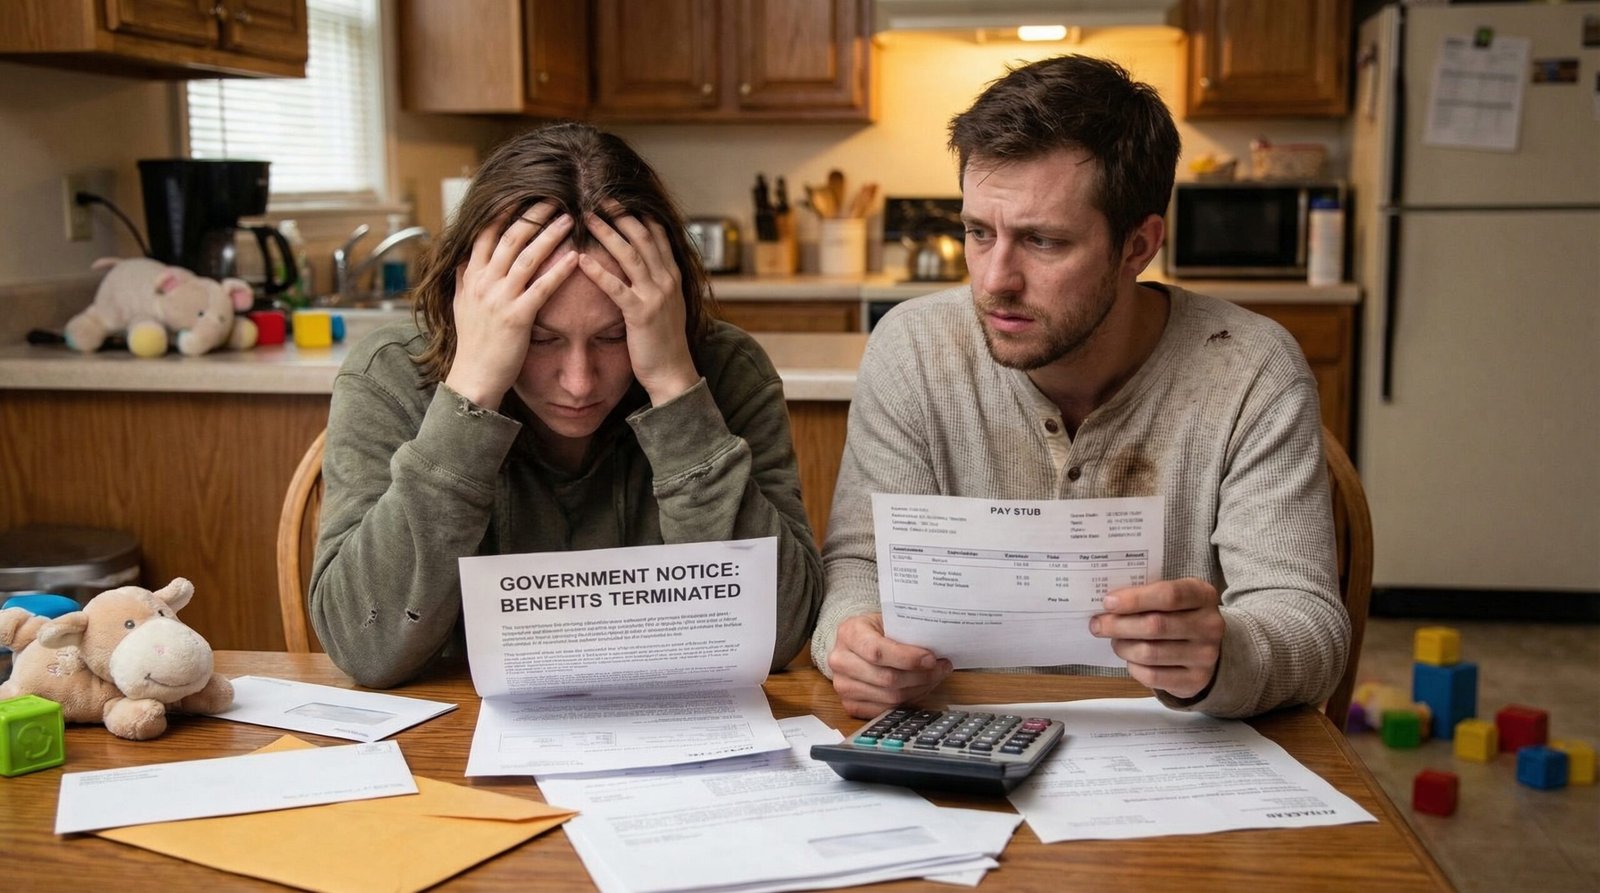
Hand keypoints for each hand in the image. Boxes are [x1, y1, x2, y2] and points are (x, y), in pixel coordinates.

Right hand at [444, 202, 577, 409]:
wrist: (474, 378)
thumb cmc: (472, 344)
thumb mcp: (461, 306)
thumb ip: (463, 280)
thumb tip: (462, 260)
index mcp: (471, 277)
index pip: (486, 233)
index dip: (505, 212)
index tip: (521, 194)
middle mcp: (483, 282)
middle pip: (510, 237)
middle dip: (533, 215)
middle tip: (554, 197)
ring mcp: (500, 298)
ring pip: (527, 256)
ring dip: (550, 234)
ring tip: (570, 219)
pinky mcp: (518, 317)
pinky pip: (541, 287)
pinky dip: (559, 270)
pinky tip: (575, 257)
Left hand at [577, 208, 698, 404]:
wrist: (673, 374)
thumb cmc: (664, 343)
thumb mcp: (667, 306)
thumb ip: (658, 283)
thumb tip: (644, 266)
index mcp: (673, 276)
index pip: (657, 234)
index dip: (637, 214)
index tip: (618, 197)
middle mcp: (667, 281)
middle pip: (643, 237)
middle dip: (620, 214)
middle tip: (598, 197)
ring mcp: (656, 296)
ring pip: (630, 255)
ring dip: (606, 233)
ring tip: (586, 217)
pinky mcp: (641, 314)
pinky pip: (617, 287)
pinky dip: (598, 272)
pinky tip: (581, 260)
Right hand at [826, 613, 952, 718]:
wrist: (855, 644)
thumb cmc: (876, 630)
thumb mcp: (888, 621)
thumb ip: (907, 634)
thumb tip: (937, 652)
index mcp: (849, 633)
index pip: (878, 652)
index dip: (908, 659)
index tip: (931, 659)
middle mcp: (840, 660)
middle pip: (887, 679)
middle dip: (921, 676)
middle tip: (941, 668)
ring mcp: (843, 686)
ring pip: (890, 698)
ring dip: (919, 689)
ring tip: (934, 677)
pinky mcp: (850, 704)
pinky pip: (886, 711)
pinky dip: (908, 701)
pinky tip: (919, 688)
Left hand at [1091, 578, 1223, 699]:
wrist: (1206, 648)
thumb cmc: (1179, 615)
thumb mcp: (1173, 598)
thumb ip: (1147, 595)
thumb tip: (1109, 604)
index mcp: (1203, 595)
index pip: (1169, 595)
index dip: (1135, 599)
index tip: (1108, 602)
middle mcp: (1210, 625)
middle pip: (1156, 625)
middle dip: (1119, 625)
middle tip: (1098, 624)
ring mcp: (1205, 655)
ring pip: (1150, 653)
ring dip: (1124, 647)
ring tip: (1116, 641)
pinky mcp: (1195, 680)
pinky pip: (1153, 676)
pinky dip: (1134, 667)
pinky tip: (1131, 659)